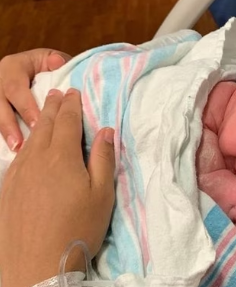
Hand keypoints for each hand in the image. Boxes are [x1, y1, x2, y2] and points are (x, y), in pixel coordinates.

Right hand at [0, 49, 70, 150]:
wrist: (37, 71)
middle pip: (0, 104)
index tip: (38, 123)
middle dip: (10, 124)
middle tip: (22, 143)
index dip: (26, 106)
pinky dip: (3, 134)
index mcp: (13, 66)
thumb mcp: (52, 59)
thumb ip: (56, 61)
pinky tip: (14, 150)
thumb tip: (58, 63)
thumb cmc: (49, 66)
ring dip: (5, 132)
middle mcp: (0, 80)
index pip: (16, 88)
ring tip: (16, 149)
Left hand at [0, 89, 114, 286]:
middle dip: (54, 106)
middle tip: (59, 92)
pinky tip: (31, 146)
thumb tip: (106, 130)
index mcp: (63, 157)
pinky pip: (19, 156)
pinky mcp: (9, 189)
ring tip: (46, 112)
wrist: (37, 264)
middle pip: (46, 125)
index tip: (76, 91)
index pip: (68, 121)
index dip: (72, 104)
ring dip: (40, 121)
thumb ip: (104, 159)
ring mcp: (19, 174)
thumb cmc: (78, 227)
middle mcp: (37, 159)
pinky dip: (28, 143)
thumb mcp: (102, 194)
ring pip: (31, 139)